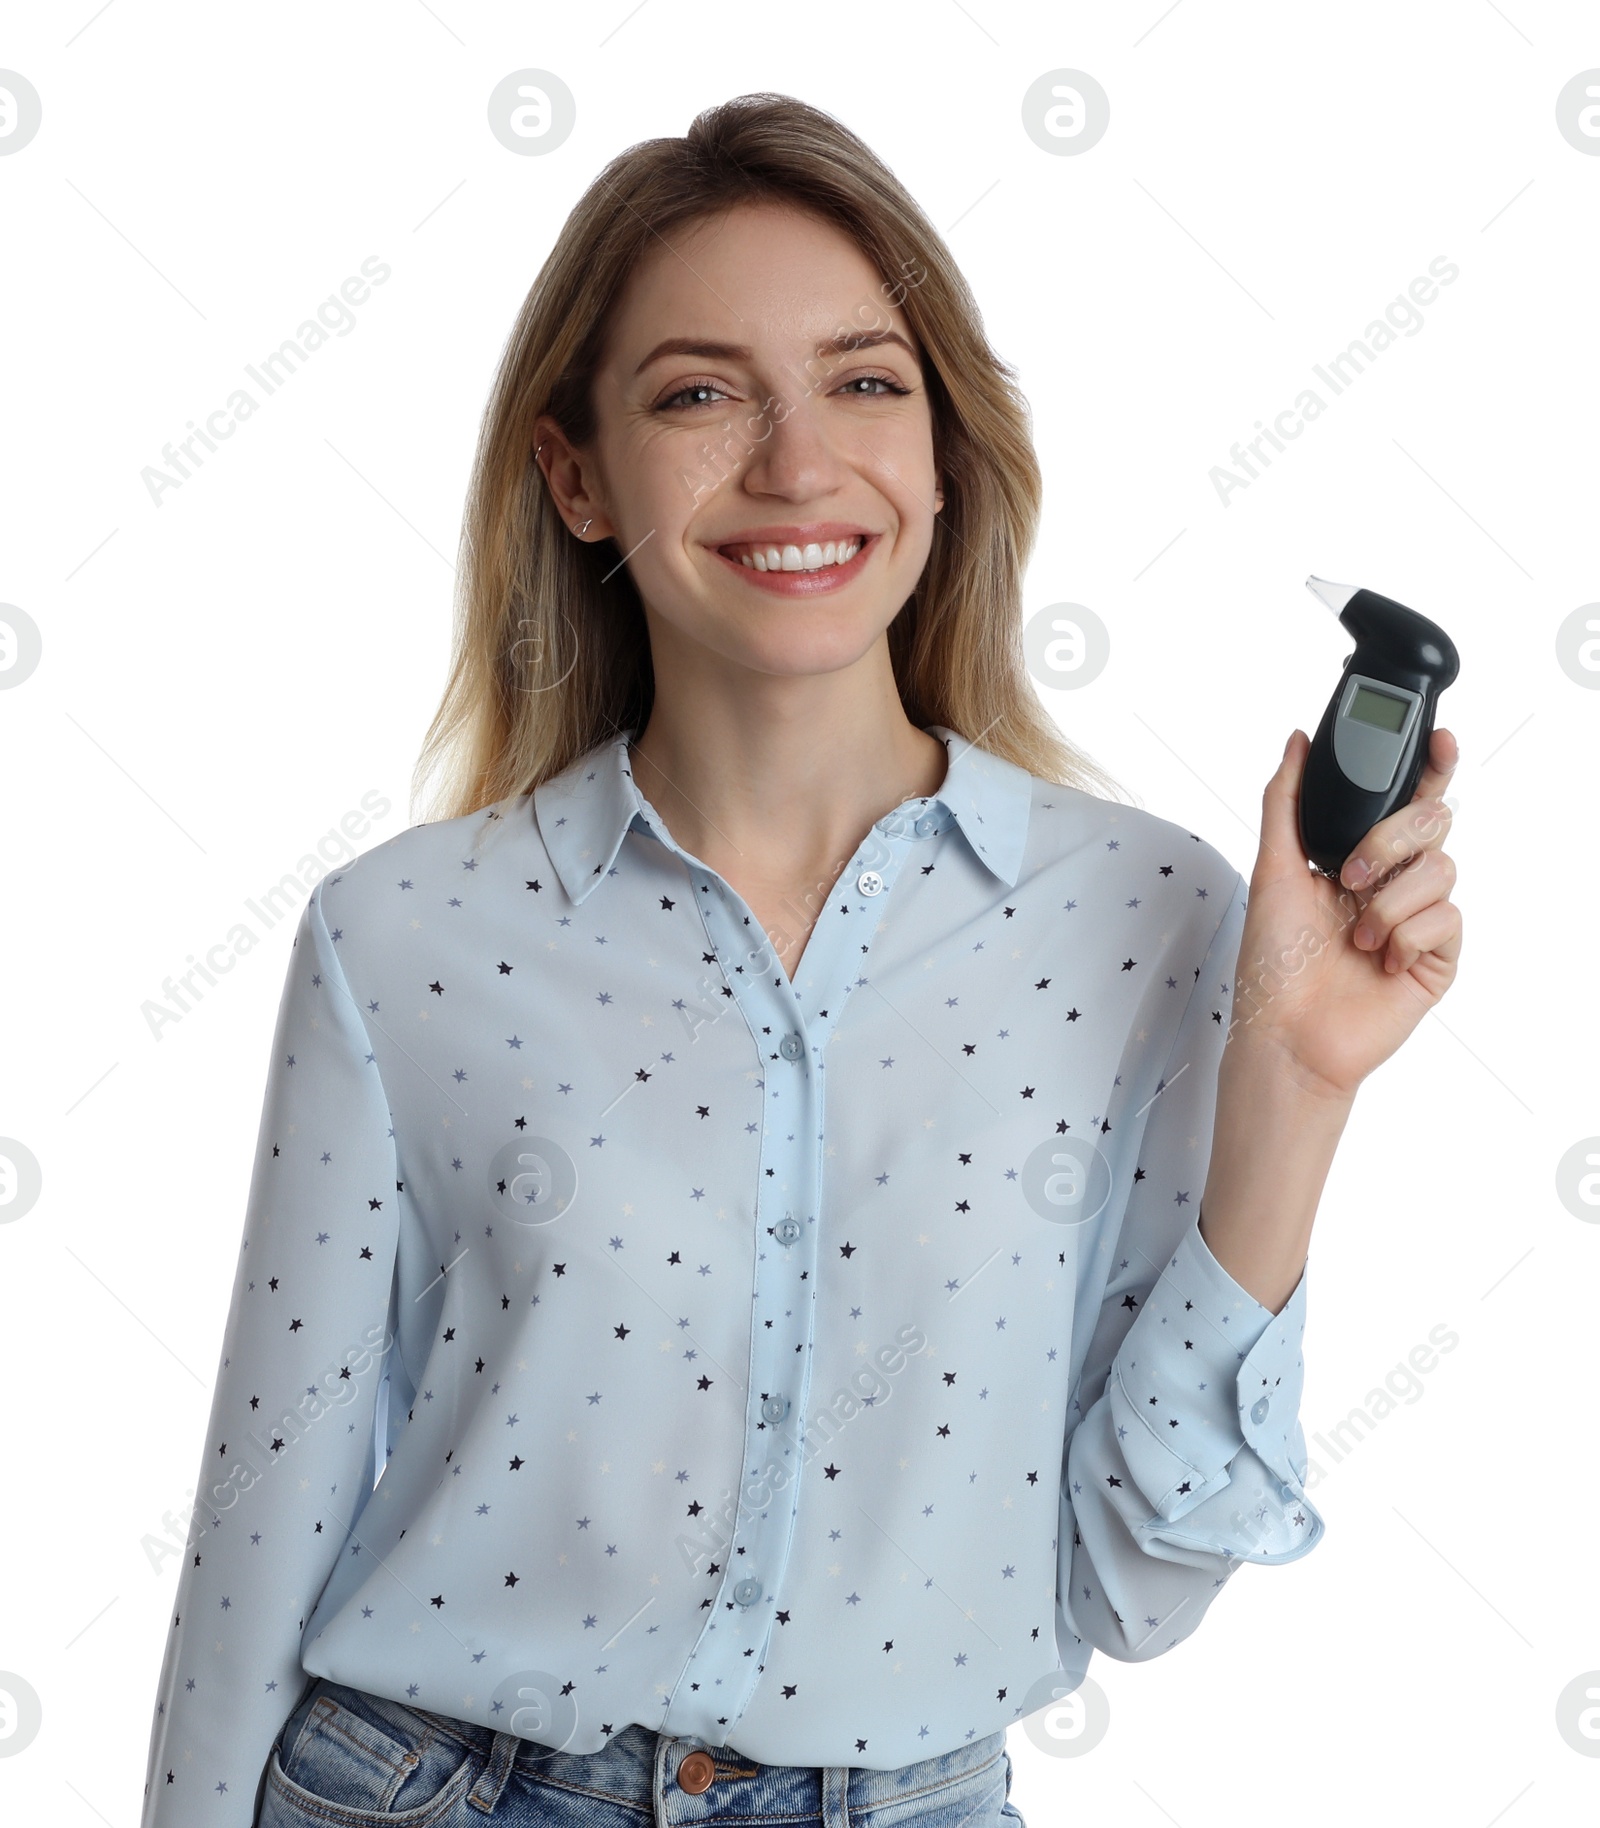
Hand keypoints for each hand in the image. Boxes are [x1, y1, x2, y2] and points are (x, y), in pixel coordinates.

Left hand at [1228, 725, 1462, 1101]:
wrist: (1287, 1034)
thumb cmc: (1273, 963)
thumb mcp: (1271, 870)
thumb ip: (1285, 801)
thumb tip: (1296, 742)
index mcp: (1356, 857)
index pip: (1403, 799)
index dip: (1428, 765)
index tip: (1436, 739)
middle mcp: (1391, 883)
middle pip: (1433, 822)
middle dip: (1391, 840)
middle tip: (1349, 877)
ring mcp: (1417, 919)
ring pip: (1443, 869)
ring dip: (1390, 900)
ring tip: (1356, 935)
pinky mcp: (1436, 958)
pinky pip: (1447, 919)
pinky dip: (1406, 935)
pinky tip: (1379, 960)